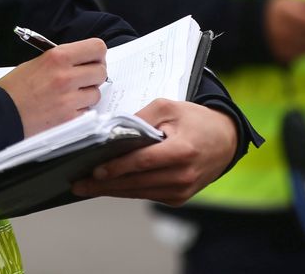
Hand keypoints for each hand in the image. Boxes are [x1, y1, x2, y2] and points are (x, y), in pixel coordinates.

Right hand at [0, 38, 106, 136]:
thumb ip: (63, 60)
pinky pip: (87, 111)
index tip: (93, 60)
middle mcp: (66, 76)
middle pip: (101, 71)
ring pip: (96, 93)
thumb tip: (84, 61)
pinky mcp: (69, 119)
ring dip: (87, 95)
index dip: (98, 55)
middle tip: (83, 79)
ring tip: (70, 96)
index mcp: (58, 56)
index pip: (97, 48)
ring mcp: (69, 99)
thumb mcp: (38, 62)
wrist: (2, 113)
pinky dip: (80, 111)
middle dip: (94, 75)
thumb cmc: (15, 88)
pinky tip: (65, 108)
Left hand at [69, 99, 237, 205]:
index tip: (94, 170)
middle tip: (78, 184)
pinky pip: (147, 194)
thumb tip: (113, 132)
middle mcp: (182, 175)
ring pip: (139, 192)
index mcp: (182, 151)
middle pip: (136, 183)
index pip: (142, 162)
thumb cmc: (195, 120)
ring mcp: (181, 190)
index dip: (117, 167)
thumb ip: (141, 118)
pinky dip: (127, 190)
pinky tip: (109, 187)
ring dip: (112, 191)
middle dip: (104, 185)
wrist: (225, 140)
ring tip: (86, 188)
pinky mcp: (178, 198)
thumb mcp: (169, 107)